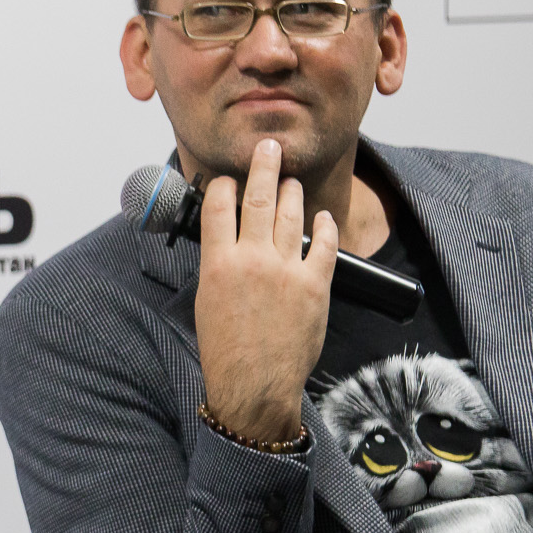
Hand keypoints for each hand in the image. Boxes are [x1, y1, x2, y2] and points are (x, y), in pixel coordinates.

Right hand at [192, 138, 335, 444]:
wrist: (254, 386)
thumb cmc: (225, 352)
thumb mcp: (207, 303)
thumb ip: (220, 267)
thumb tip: (229, 245)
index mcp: (218, 264)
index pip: (217, 207)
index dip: (222, 185)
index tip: (226, 177)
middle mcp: (252, 260)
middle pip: (258, 198)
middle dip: (264, 167)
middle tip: (269, 146)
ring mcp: (286, 270)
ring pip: (291, 215)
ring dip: (291, 192)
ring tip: (291, 179)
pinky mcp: (314, 285)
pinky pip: (324, 245)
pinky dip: (325, 227)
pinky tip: (323, 216)